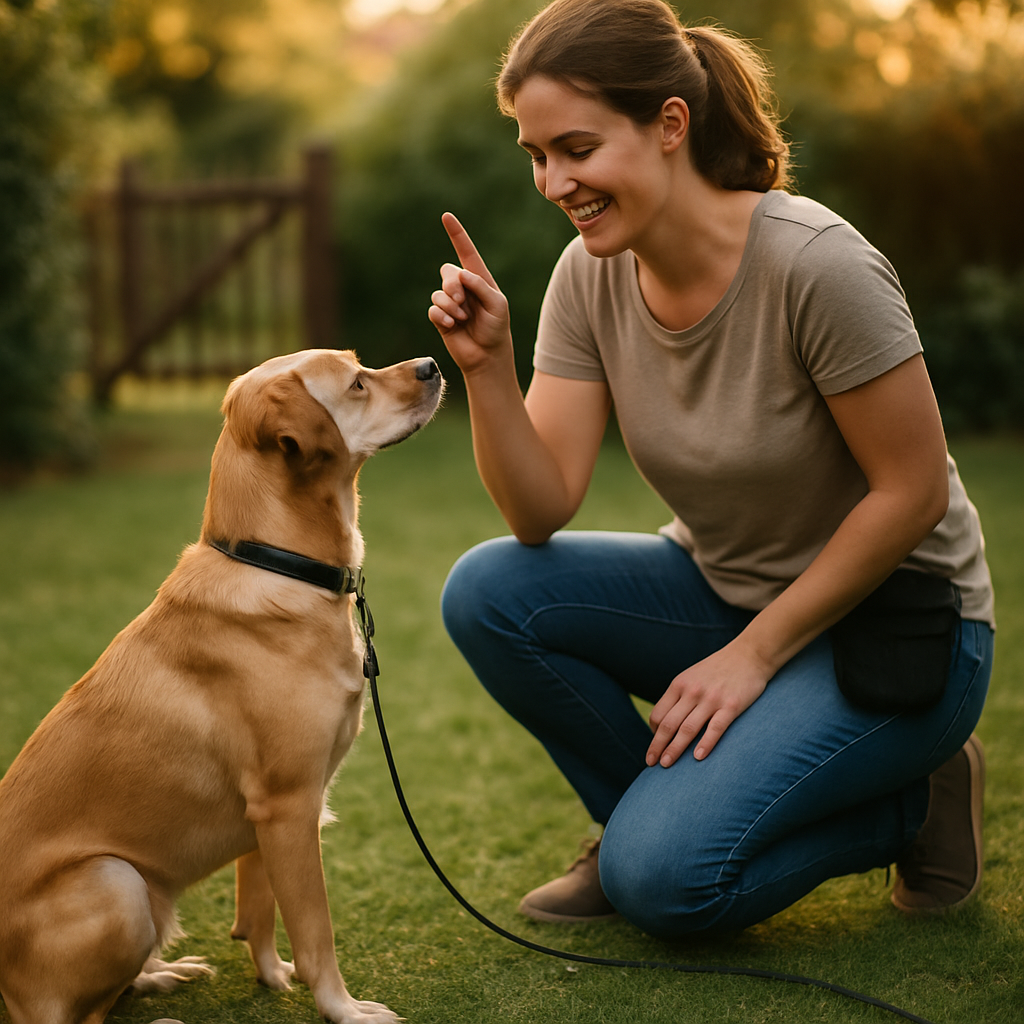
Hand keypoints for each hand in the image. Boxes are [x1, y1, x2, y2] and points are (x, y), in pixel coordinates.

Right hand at [428, 213, 512, 374]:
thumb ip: (481, 286)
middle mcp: (462, 287)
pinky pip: (433, 308)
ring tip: (462, 318)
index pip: (466, 252)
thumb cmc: (496, 328)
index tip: (446, 216)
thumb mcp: (497, 305)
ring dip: (451, 306)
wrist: (487, 355)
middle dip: (453, 284)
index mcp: (479, 279)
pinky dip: (443, 316)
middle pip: (447, 271)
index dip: (457, 234)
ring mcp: (450, 302)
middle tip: (462, 300)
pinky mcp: (440, 317)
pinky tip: (452, 324)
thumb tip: (461, 274)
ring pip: (439, 292)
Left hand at [647, 640, 771, 765]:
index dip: (653, 733)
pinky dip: (705, 744)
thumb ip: (680, 696)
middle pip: (668, 724)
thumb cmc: (719, 669)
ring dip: (674, 749)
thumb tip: (666, 721)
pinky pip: (715, 728)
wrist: (749, 654)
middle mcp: (692, 691)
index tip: (654, 747)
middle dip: (657, 746)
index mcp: (679, 684)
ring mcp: (711, 699)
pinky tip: (698, 758)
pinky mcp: (731, 706)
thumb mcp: (692, 676)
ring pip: (687, 729)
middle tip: (651, 763)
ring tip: (666, 765)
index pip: (658, 713)